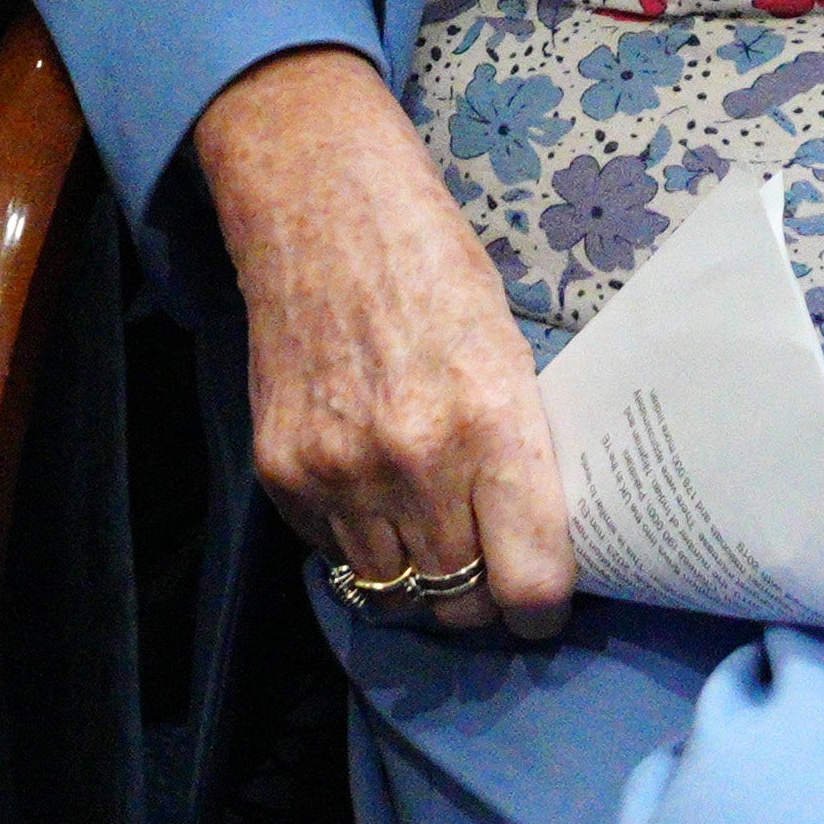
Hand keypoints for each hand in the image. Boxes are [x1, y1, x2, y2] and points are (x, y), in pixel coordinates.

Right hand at [193, 46, 571, 636]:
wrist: (319, 212)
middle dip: (481, 599)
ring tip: (433, 537)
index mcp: (491, 422)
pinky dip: (360, 545)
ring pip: (394, 592)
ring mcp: (338, 473)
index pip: (528, 581)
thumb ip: (519, 449)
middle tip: (490, 570)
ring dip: (419, 580)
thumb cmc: (435, 269)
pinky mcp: (281, 473)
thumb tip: (539, 539)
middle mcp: (413, 461)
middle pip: (458, 603)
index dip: (541, 611)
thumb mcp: (509, 351)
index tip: (543, 606)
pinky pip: (334, 555)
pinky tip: (375, 497)